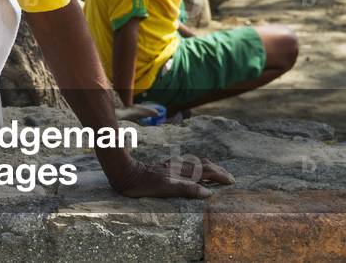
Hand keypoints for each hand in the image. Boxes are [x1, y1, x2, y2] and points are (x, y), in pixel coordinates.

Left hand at [110, 155, 233, 198]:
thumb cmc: (143, 183)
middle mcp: (177, 167)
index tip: (232, 181)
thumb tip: (208, 193)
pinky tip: (188, 167)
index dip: (219, 176)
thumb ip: (187, 189)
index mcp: (181, 172)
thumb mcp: (166, 188)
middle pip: (202, 166)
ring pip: (193, 164)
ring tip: (214, 169)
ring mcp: (170, 166)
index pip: (206, 172)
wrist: (125, 173)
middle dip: (216, 170)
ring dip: (206, 167)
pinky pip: (182, 165)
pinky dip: (192, 166)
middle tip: (229, 176)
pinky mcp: (162, 167)